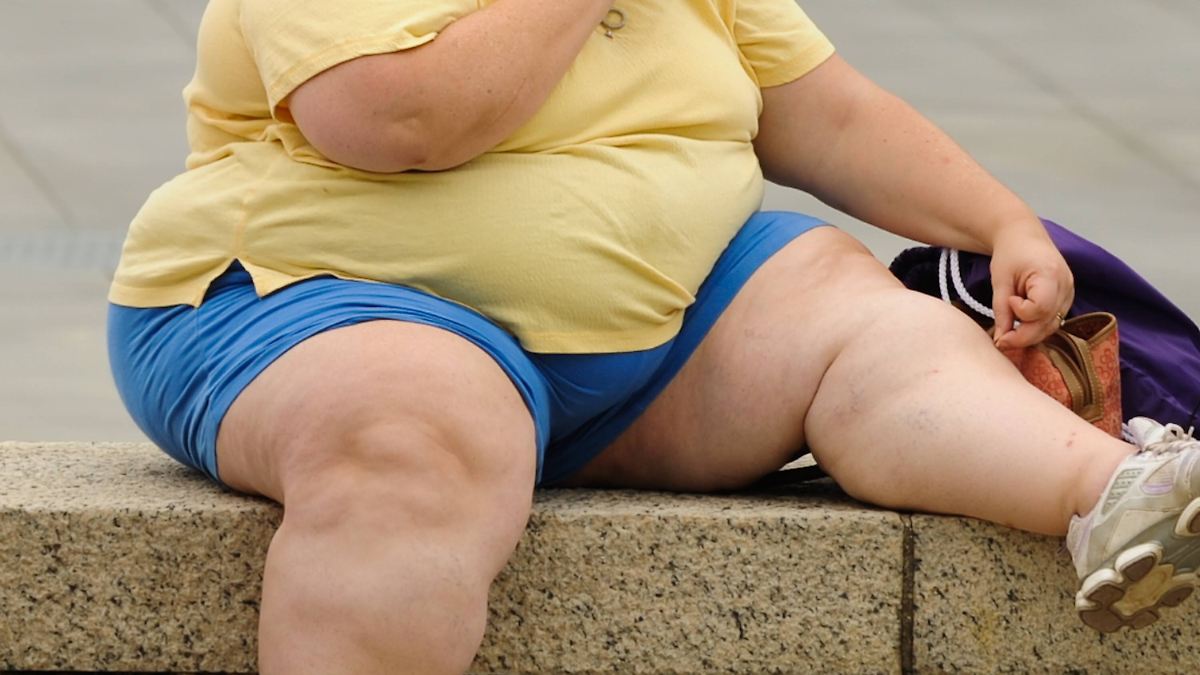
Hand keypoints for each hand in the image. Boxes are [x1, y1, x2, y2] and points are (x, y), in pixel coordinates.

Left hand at [989, 224, 1074, 348]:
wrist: (1024, 236)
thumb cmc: (1011, 253)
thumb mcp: (1000, 280)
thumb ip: (1001, 310)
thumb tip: (1001, 340)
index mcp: (1050, 274)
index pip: (1041, 307)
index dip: (1022, 312)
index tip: (1010, 300)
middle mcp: (1065, 285)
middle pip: (1049, 323)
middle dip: (1023, 336)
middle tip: (1001, 341)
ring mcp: (1069, 293)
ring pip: (1052, 326)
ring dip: (1030, 335)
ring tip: (1007, 335)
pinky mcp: (1066, 299)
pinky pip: (1053, 321)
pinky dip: (1037, 328)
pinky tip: (1020, 327)